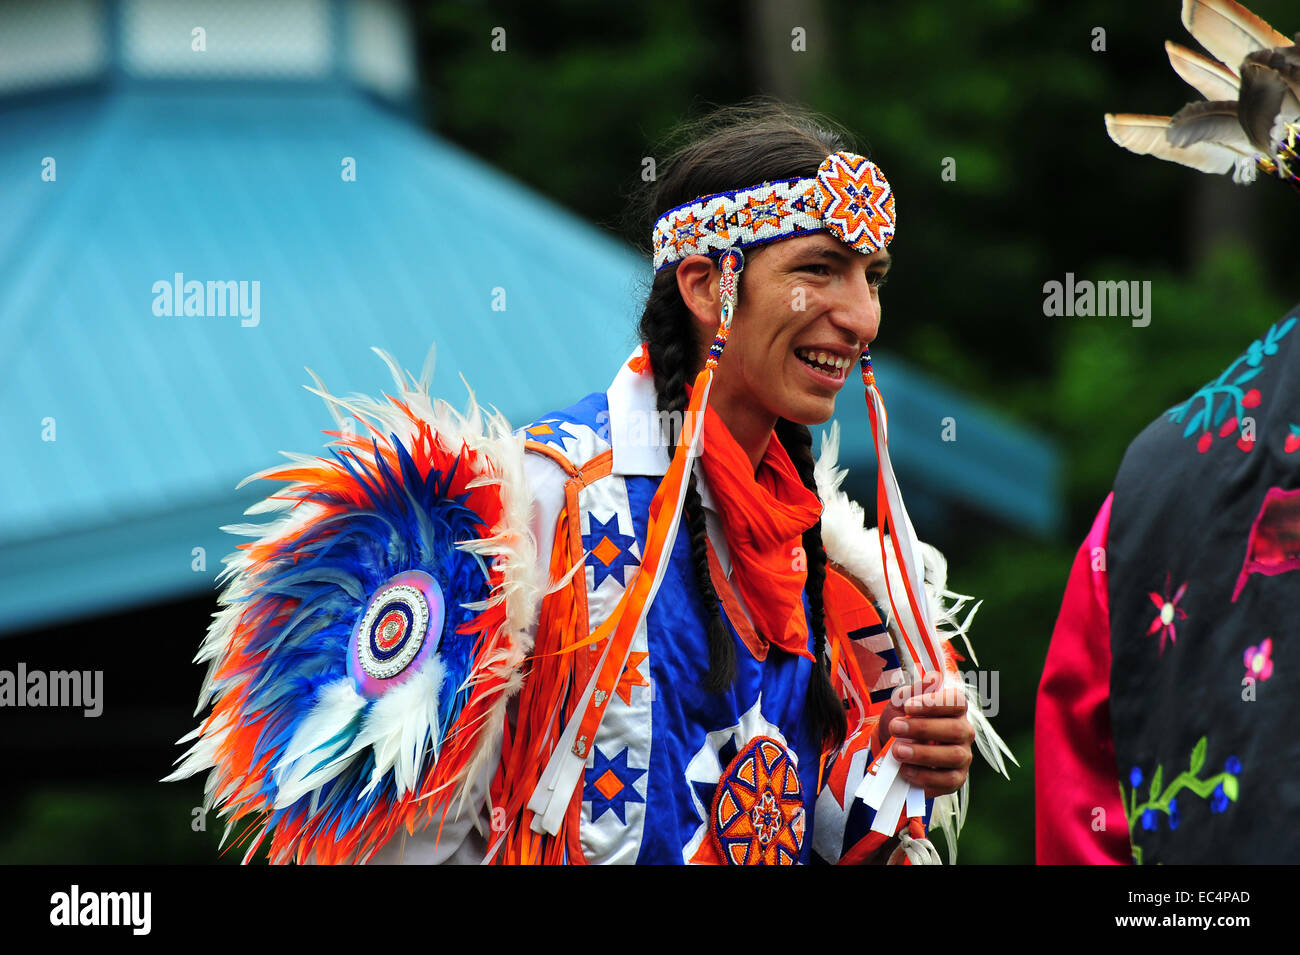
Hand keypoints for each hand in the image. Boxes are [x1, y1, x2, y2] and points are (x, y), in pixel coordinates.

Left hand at [873, 671, 973, 797]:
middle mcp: (964, 731)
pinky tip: (906, 770)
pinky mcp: (956, 778)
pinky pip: (949, 780)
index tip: (908, 706)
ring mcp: (963, 756)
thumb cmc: (901, 721)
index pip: (956, 701)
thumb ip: (913, 691)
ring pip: (954, 755)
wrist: (891, 750)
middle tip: (896, 728)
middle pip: (955, 729)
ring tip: (897, 751)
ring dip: (923, 753)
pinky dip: (926, 776)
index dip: (934, 703)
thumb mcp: (900, 703)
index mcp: (954, 708)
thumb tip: (932, 678)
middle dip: (923, 728)